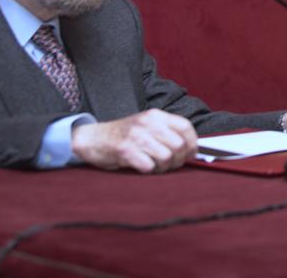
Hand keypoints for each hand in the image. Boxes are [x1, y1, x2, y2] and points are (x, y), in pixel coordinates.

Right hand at [71, 109, 196, 173]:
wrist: (93, 138)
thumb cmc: (124, 136)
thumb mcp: (146, 126)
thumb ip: (167, 132)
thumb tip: (192, 149)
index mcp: (155, 115)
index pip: (185, 126)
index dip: (192, 143)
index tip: (191, 154)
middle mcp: (147, 123)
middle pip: (178, 145)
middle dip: (179, 160)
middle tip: (171, 164)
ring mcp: (136, 136)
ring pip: (166, 157)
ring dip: (164, 167)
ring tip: (156, 166)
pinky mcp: (125, 150)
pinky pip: (149, 166)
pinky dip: (150, 171)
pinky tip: (143, 167)